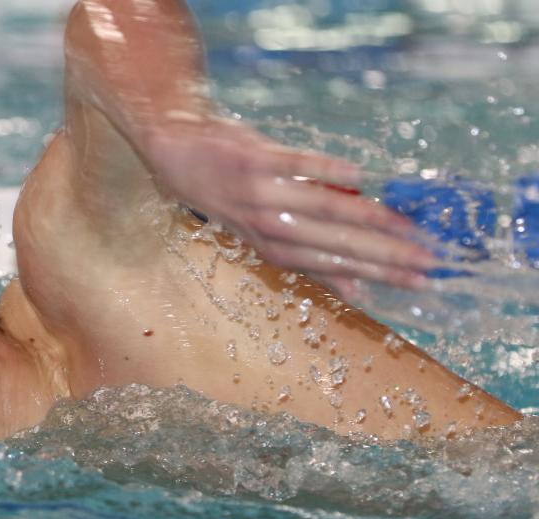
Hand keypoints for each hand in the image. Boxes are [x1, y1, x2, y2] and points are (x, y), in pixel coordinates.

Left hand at [141, 117, 433, 293]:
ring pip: (320, 209)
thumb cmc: (222, 192)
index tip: (415, 282)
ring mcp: (259, 192)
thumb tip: (355, 288)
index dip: (373, 275)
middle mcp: (264, 225)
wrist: (173, 149)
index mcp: (268, 246)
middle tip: (426, 262)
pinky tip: (358, 174)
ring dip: (365, 218)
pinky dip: (325, 169)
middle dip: (381, 256)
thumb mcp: (257, 233)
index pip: (329, 266)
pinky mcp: (254, 158)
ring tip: (406, 227)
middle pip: (331, 244)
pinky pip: (295, 164)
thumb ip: (306, 257)